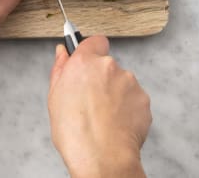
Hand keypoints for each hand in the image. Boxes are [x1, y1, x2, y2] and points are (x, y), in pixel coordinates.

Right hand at [48, 36, 150, 177]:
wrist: (103, 157)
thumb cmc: (76, 132)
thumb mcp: (55, 97)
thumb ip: (60, 69)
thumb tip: (63, 54)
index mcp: (85, 62)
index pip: (94, 41)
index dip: (91, 51)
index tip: (87, 60)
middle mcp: (109, 67)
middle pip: (107, 65)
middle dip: (100, 78)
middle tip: (90, 100)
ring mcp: (129, 82)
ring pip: (121, 83)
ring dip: (115, 94)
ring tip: (102, 117)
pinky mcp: (144, 100)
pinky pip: (134, 99)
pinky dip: (127, 109)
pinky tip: (115, 123)